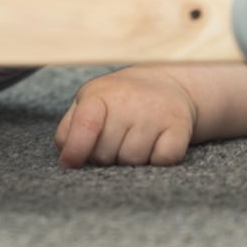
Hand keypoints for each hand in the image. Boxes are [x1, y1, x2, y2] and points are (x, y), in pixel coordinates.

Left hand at [53, 68, 197, 167]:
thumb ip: (69, 131)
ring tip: (132, 140)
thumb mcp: (87, 104)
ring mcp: (156, 114)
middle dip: (104, 157)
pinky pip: (163, 161)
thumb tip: (67, 161)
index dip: (76, 149)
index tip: (71, 162)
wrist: (166, 84)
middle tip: (113, 141)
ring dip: (130, 161)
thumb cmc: (118, 101)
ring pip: (133, 161)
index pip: (86, 125)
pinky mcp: (180, 127)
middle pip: (106, 154)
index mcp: (100, 95)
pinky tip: (154, 145)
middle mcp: (129, 101)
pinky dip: (156, 161)